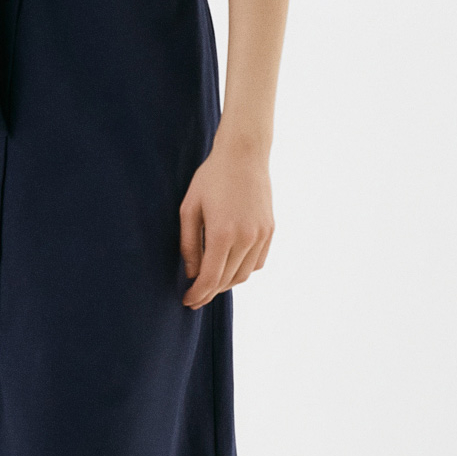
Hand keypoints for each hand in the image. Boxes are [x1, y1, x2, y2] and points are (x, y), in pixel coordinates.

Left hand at [179, 137, 273, 308]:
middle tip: (195, 297)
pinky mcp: (270, 230)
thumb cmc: (211, 178)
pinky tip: (230, 267)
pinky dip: (243, 271)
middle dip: (209, 293)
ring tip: (210, 283)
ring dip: (226, 283)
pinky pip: (258, 262)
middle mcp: (246, 238)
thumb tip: (192, 273)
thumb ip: (189, 245)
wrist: (244, 154)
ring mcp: (261, 235)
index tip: (187, 301)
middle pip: (227, 280)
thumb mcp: (189, 208)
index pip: (210, 278)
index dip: (198, 294)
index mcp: (222, 234)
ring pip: (244, 274)